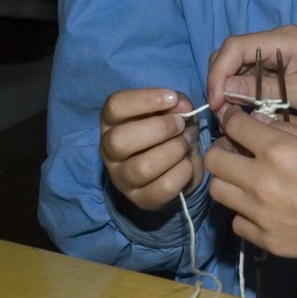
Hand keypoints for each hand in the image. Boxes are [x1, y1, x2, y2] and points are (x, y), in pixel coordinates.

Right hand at [99, 88, 202, 211]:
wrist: (182, 164)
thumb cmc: (172, 130)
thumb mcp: (175, 110)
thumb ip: (177, 103)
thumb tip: (181, 106)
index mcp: (112, 122)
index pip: (114, 106)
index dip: (144, 100)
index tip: (171, 98)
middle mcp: (109, 151)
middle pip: (119, 140)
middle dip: (159, 129)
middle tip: (180, 125)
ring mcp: (122, 178)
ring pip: (142, 168)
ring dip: (173, 151)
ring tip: (184, 144)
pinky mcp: (140, 199)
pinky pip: (163, 188)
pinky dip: (183, 173)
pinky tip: (187, 164)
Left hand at [205, 106, 296, 293]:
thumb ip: (293, 130)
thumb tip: (262, 123)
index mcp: (279, 150)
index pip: (234, 125)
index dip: (232, 117)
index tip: (236, 118)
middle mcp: (261, 182)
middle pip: (214, 160)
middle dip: (222, 147)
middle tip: (238, 148)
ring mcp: (260, 215)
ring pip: (218, 191)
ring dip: (229, 178)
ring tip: (247, 176)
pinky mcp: (266, 241)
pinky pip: (237, 221)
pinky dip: (243, 210)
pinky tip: (263, 206)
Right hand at [207, 25, 296, 162]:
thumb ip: (264, 90)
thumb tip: (224, 91)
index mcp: (283, 39)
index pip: (234, 47)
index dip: (219, 74)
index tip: (217, 104)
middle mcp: (278, 43)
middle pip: (232, 56)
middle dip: (221, 82)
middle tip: (222, 115)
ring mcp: (281, 57)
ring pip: (241, 70)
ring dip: (232, 91)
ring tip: (233, 118)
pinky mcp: (284, 73)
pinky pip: (254, 80)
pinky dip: (246, 96)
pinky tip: (249, 116)